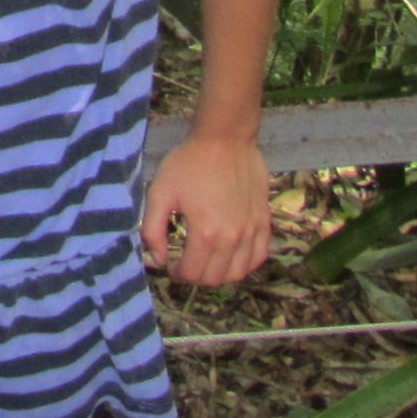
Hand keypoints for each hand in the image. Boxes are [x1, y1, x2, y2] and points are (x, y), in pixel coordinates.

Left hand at [141, 130, 271, 285]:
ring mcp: (251, 231)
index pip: (192, 273)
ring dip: (220, 274)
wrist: (224, 139)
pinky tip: (232, 255)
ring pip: (238, 273)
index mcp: (205, 233)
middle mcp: (232, 237)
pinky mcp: (263, 221)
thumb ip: (153, 230)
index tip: (172, 264)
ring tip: (207, 261)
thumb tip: (158, 260)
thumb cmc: (189, 163)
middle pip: (214, 278)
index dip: (178, 273)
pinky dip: (245, 264)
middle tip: (186, 263)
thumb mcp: (160, 193)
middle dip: (196, 276)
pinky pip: (259, 257)